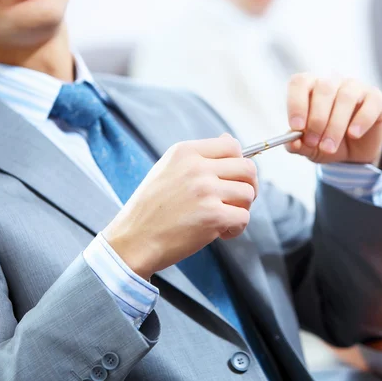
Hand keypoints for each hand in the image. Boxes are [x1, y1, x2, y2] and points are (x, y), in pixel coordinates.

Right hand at [102, 134, 257, 279]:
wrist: (133, 241)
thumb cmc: (151, 209)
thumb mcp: (168, 170)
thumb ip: (200, 156)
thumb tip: (230, 139)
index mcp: (185, 152)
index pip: (232, 145)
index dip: (239, 163)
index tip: (233, 179)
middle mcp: (197, 167)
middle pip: (247, 168)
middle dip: (248, 186)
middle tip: (236, 202)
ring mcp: (206, 191)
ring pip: (249, 194)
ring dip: (242, 209)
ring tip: (224, 219)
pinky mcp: (212, 216)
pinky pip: (244, 217)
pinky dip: (236, 228)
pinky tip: (222, 233)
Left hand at [285, 74, 381, 165]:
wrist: (352, 155)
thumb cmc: (325, 142)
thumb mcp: (307, 148)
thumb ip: (296, 144)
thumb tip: (292, 142)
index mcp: (310, 88)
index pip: (300, 83)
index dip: (296, 103)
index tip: (296, 126)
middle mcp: (332, 82)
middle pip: (323, 89)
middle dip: (317, 120)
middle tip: (313, 142)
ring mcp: (355, 87)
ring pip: (345, 97)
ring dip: (335, 125)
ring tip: (329, 147)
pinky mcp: (375, 98)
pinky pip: (370, 103)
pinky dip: (361, 120)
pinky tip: (353, 134)